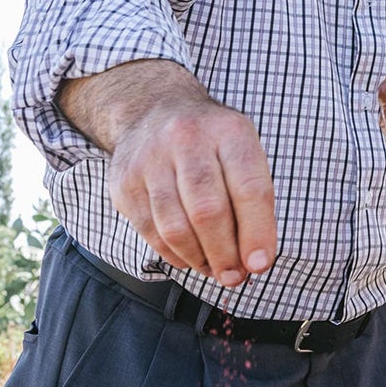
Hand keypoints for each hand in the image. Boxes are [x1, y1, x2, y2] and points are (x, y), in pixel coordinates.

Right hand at [107, 96, 277, 288]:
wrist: (154, 110)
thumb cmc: (211, 142)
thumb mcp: (243, 151)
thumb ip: (254, 200)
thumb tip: (255, 260)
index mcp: (229, 132)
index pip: (249, 189)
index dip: (257, 233)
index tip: (260, 264)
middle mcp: (188, 140)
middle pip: (209, 212)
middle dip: (225, 254)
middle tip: (235, 276)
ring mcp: (151, 159)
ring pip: (175, 227)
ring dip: (199, 259)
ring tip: (213, 269)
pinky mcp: (125, 182)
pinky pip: (150, 231)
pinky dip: (172, 254)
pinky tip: (188, 257)